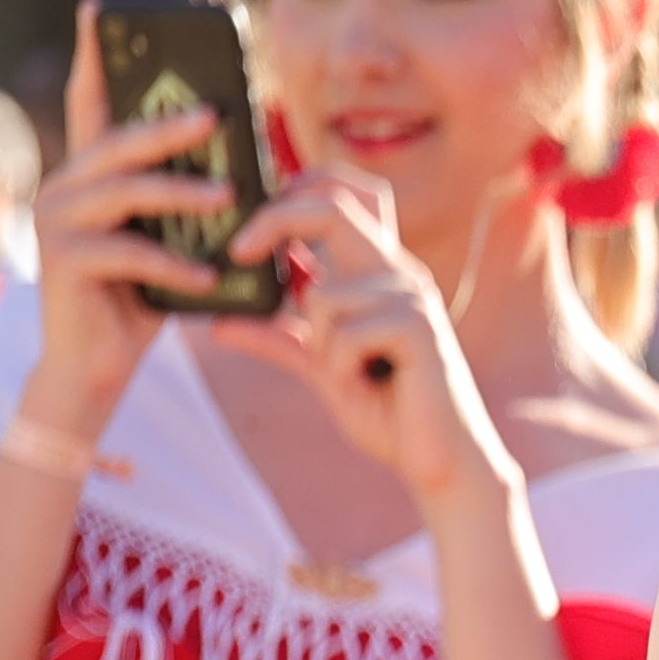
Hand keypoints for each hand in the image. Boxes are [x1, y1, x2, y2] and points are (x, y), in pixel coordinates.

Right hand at [35, 3, 238, 424]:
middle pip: (117, 142)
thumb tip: (237, 158)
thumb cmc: (139, 297)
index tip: (97, 6)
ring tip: (229, 199)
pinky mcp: (63, 264)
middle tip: (215, 116)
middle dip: (168, 126)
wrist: (94, 368)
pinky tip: (209, 276)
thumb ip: (178, 196)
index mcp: (85, 174)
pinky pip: (128, 253)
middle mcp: (61, 187)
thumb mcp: (163, 237)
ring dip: (182, 194)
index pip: (88, 103)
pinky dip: (174, 265)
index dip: (93, 55)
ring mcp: (56, 223)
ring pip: (125, 192)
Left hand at [202, 170, 517, 514]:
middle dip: (276, 220)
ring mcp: (410, 297)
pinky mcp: (417, 327)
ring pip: (322, 295)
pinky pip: (344, 335)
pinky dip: (342, 370)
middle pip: (332, 208)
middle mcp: (396, 273)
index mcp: (376, 272)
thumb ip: (277, 339)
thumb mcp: (320, 369)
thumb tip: (219, 323)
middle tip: (240, 251)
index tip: (245, 239)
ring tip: (354, 376)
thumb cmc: (389, 412)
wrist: (439, 461)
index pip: (339, 200)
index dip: (290, 197)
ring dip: (320, 348)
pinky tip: (373, 387)